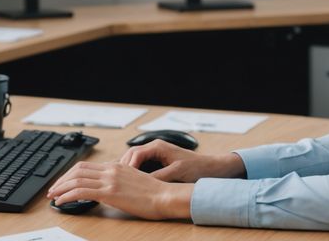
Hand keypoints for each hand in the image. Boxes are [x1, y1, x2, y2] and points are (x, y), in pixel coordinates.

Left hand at [46, 161, 193, 219]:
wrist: (165, 196)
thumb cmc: (154, 193)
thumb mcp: (134, 180)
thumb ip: (119, 180)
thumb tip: (107, 188)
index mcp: (116, 166)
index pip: (86, 166)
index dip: (70, 174)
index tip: (63, 183)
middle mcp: (111, 170)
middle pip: (78, 170)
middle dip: (62, 180)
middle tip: (53, 189)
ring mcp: (110, 180)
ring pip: (76, 179)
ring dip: (60, 188)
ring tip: (53, 196)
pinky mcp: (109, 192)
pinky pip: (81, 191)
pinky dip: (67, 195)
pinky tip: (61, 202)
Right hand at [119, 140, 245, 182]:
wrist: (211, 168)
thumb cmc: (196, 167)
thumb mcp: (176, 173)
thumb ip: (159, 176)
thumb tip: (142, 182)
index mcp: (159, 146)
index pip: (136, 153)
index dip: (127, 166)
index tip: (123, 178)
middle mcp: (156, 147)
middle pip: (131, 154)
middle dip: (123, 166)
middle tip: (117, 180)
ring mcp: (157, 153)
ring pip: (135, 159)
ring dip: (128, 169)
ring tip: (121, 181)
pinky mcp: (159, 161)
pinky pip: (142, 164)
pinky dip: (135, 171)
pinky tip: (132, 182)